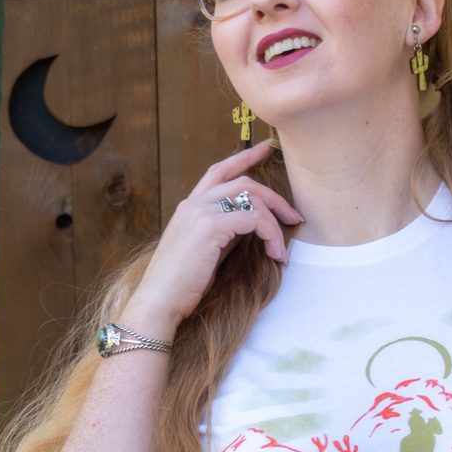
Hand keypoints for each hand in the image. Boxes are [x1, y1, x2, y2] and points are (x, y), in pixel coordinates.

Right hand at [124, 140, 303, 335]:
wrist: (158, 303)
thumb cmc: (181, 285)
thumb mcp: (206, 251)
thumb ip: (225, 232)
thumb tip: (250, 224)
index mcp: (189, 207)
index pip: (219, 170)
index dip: (244, 157)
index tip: (265, 148)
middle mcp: (193, 203)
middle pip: (244, 182)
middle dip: (275, 197)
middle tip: (293, 216)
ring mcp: (200, 212)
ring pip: (252, 198)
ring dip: (276, 221)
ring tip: (281, 247)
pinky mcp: (210, 227)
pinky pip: (254, 219)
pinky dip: (271, 234)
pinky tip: (274, 254)